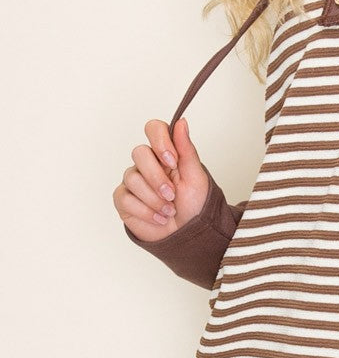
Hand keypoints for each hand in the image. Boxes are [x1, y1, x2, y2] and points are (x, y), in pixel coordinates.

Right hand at [112, 117, 209, 242]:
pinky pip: (126, 198)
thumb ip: (186, 148)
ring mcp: (133, 181)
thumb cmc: (195, 205)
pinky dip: (146, 211)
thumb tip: (181, 122)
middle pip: (139, 153)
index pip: (154, 129)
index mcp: (166, 153)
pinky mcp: (124, 200)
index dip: (160, 142)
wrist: (188, 234)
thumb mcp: (195, 176)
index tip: (172, 160)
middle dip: (158, 177)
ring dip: (155, 199)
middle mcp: (147, 164)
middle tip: (172, 194)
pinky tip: (159, 218)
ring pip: (133, 178)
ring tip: (170, 211)